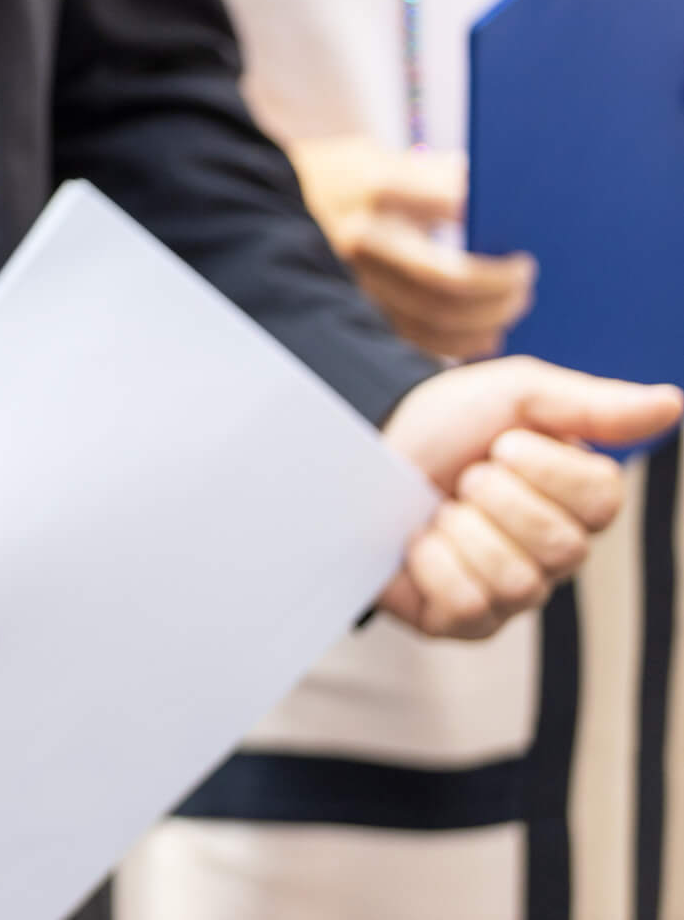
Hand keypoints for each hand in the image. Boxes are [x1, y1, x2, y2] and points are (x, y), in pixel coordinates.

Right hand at [288, 134, 534, 359]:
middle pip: (449, 283)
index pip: (457, 212)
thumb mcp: (377, 159)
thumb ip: (438, 178)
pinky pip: (409, 341)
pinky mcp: (344, 309)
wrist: (249, 203)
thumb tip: (507, 199)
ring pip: (433, 322)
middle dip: (499, 291)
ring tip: (508, 310)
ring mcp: (350, 281)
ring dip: (483, 322)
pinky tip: (478, 338)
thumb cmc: (330, 179)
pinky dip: (452, 346)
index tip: (524, 253)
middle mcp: (362, 239)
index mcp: (377, 188)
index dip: (497, 238)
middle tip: (524, 283)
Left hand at [379, 357, 682, 637]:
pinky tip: (418, 543)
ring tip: (441, 510)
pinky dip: (432, 562)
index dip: (543, 465)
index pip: (602, 500)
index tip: (501, 444)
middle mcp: (557, 555)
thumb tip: (672, 404)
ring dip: (462, 529)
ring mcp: (513, 594)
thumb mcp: (517, 394)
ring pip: (515, 579)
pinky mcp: (463, 621)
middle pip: (561, 547)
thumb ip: (594, 405)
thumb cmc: (446, 423)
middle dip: (495, 495)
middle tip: (465, 478)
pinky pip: (468, 604)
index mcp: (580, 502)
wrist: (363, 449)